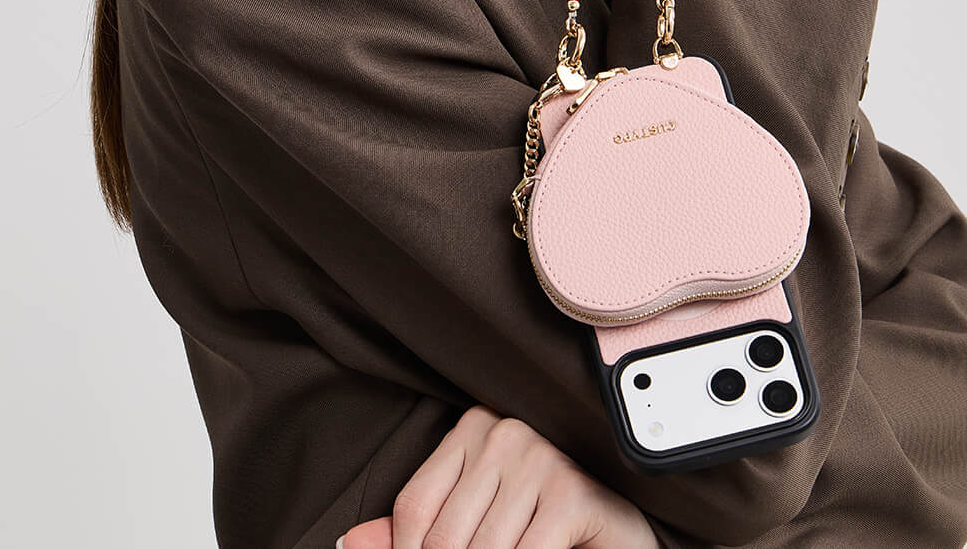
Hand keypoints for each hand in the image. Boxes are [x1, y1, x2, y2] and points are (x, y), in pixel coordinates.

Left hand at [338, 403, 658, 547]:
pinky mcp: (571, 493)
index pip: (414, 506)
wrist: (618, 531)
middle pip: (445, 536)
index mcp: (473, 429)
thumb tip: (348, 543)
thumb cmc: (544, 526)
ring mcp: (540, 458)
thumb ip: (418, 530)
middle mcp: (505, 433)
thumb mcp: (474, 522)